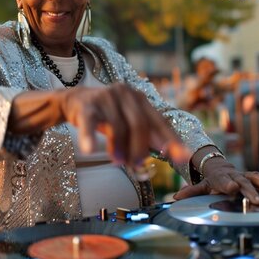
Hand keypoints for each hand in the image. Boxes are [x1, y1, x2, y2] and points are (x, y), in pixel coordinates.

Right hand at [59, 83, 190, 166]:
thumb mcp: (129, 122)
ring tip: (117, 161)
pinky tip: (89, 150)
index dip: (172, 140)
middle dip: (140, 149)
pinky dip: (90, 137)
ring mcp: (107, 97)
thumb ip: (149, 135)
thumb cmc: (107, 114)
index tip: (183, 157)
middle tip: (136, 165)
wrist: (75, 100)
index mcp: (140, 99)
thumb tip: (173, 153)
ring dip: (118, 149)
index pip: (160, 122)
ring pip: (118, 127)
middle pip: (140, 125)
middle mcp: (126, 94)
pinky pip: (90, 123)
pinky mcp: (87, 105)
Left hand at [172, 158, 258, 203]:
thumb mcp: (200, 185)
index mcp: (221, 177)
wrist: (220, 168)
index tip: (232, 189)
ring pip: (257, 178)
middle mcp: (235, 175)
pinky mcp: (254, 178)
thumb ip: (190, 192)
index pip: (223, 181)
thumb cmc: (211, 180)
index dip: (227, 184)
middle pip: (243, 182)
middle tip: (257, 201)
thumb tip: (175, 198)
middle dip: (250, 191)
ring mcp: (245, 176)